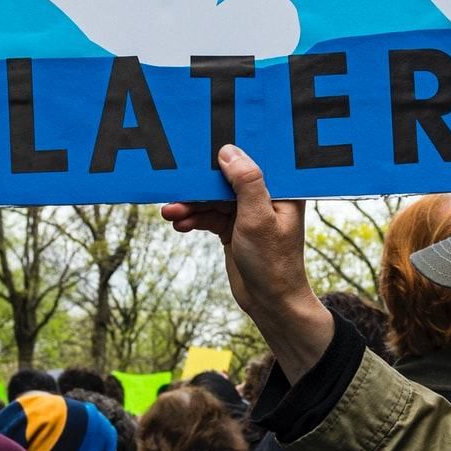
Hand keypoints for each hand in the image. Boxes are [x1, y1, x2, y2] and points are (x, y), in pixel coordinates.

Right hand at [162, 145, 332, 380]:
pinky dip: (194, 219)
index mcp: (281, 189)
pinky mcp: (233, 228)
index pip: (252, 160)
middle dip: (199, 185)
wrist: (270, 303)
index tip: (199, 147)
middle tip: (174, 187)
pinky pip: (209, 216)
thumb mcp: (257, 219)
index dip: (227, 153)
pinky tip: (179, 224)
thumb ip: (245, 183)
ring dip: (191, 205)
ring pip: (212, 199)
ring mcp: (247, 213)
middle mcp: (265, 197)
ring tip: (170, 213)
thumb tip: (228, 151)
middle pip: (225, 179)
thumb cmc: (273, 263)